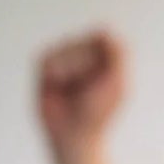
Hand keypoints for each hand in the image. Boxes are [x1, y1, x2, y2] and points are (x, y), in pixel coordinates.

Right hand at [36, 30, 127, 161]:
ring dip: (72, 71)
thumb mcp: (117, 84)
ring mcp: (63, 59)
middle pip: (83, 40)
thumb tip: (106, 30)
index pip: (102, 36)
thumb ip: (117, 54)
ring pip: (66, 47)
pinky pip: (49, 58)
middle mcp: (83, 55)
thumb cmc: (98, 114)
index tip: (105, 75)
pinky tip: (60, 89)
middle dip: (87, 65)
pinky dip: (57, 74)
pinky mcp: (45, 66)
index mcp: (103, 59)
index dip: (101, 53)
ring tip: (75, 92)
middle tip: (89, 89)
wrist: (75, 134)